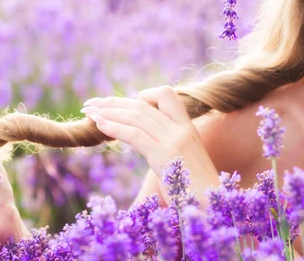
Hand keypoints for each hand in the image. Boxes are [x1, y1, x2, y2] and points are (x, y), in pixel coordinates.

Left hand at [81, 86, 218, 206]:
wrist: (214, 208)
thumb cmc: (197, 193)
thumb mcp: (184, 164)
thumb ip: (169, 150)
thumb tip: (149, 148)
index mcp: (189, 129)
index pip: (168, 95)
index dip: (144, 95)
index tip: (124, 104)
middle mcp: (183, 130)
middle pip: (144, 105)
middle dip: (114, 102)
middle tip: (92, 104)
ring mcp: (176, 141)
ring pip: (137, 116)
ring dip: (109, 111)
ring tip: (89, 113)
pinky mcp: (166, 156)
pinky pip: (135, 135)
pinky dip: (114, 127)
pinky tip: (100, 126)